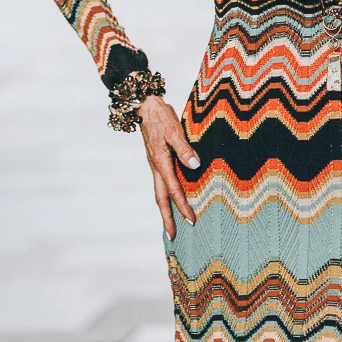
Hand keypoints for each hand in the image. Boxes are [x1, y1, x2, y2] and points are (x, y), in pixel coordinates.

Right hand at [137, 94, 199, 238]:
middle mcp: (156, 167)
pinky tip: (172, 198)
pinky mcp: (157, 160)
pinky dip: (166, 195)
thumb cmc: (160, 116)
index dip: (183, 206)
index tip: (191, 220)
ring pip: (159, 192)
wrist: (145, 106)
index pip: (173, 190)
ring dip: (165, 208)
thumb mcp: (174, 130)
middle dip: (167, 218)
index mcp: (160, 162)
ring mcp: (155, 164)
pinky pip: (161, 183)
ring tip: (171, 223)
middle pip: (161, 198)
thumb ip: (185, 149)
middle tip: (173, 236)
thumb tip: (195, 165)